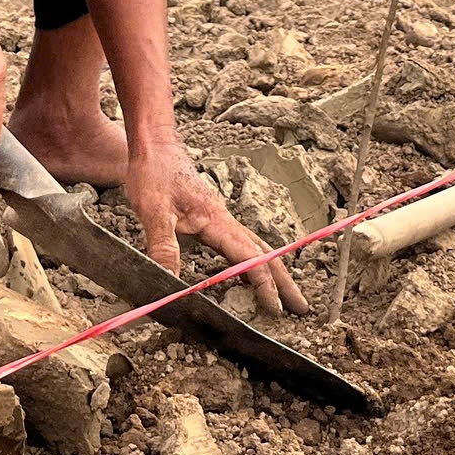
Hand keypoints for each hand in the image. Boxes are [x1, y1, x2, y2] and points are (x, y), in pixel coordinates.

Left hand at [123, 140, 309, 316]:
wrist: (154, 145)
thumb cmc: (154, 172)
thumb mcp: (153, 210)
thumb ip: (163, 245)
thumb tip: (170, 282)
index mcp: (217, 220)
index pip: (249, 257)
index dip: (264, 284)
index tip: (276, 309)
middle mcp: (224, 220)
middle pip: (264, 254)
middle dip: (284, 282)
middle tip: (301, 308)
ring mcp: (219, 219)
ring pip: (254, 249)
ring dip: (272, 273)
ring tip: (284, 297)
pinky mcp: (210, 219)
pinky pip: (239, 245)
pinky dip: (251, 263)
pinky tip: (247, 276)